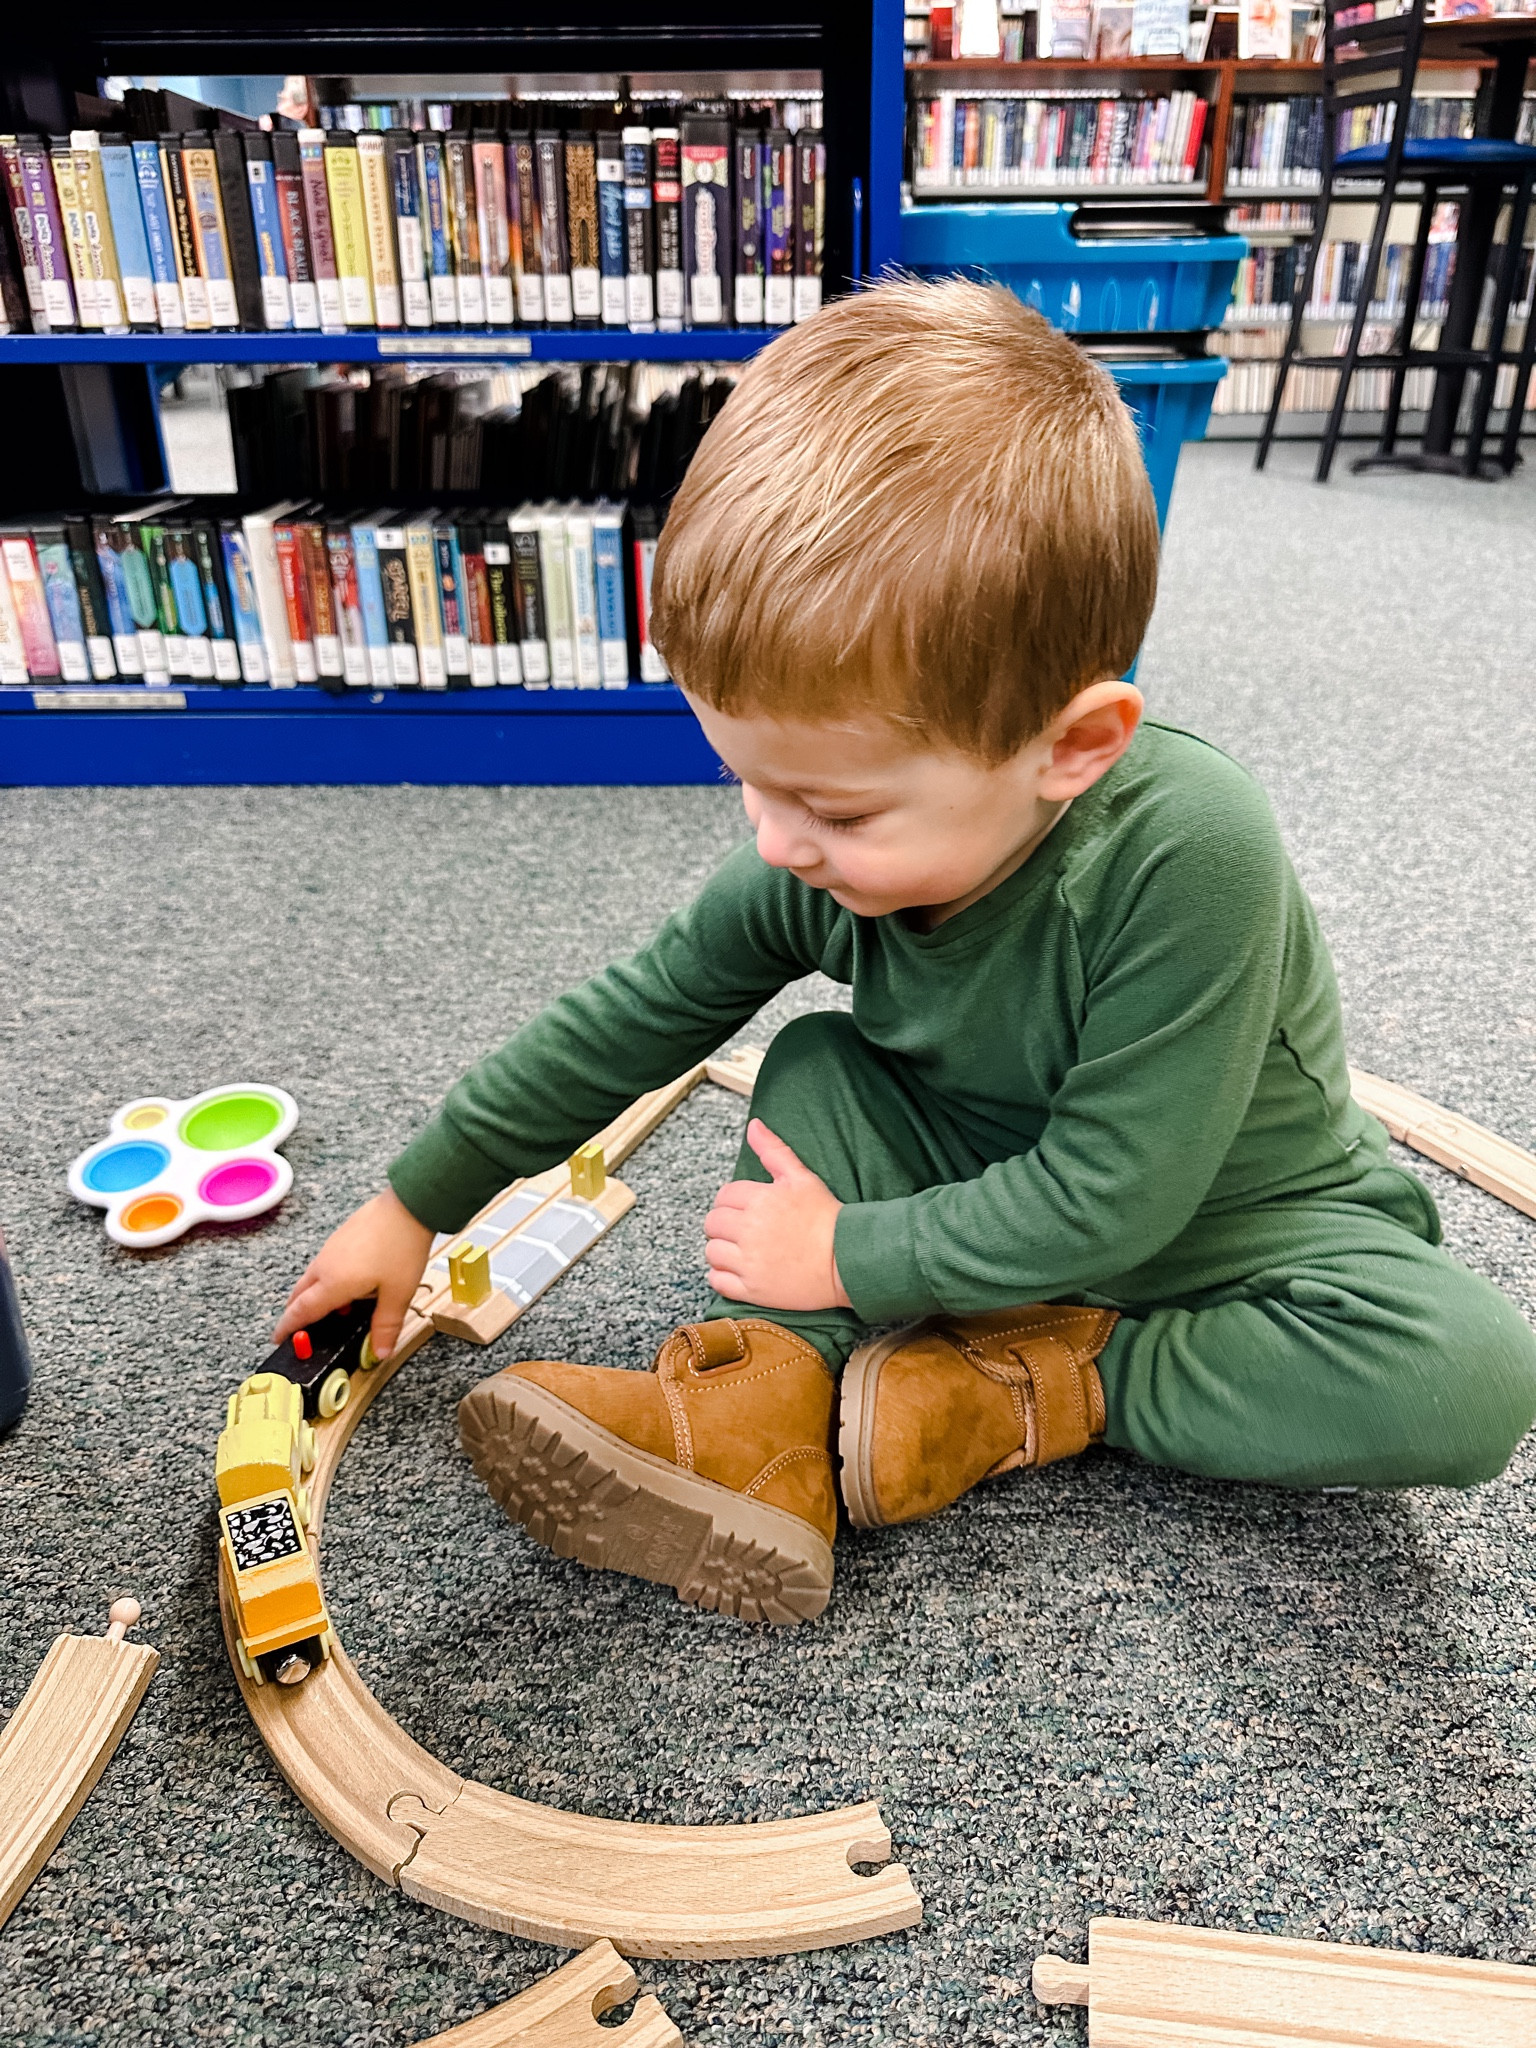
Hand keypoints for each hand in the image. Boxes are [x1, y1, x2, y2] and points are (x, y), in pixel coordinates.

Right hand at [273, 1186, 434, 1360]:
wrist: (408, 1204)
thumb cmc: (401, 1247)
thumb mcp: (398, 1294)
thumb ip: (385, 1326)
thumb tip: (379, 1353)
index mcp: (333, 1283)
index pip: (301, 1312)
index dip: (287, 1328)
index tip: (277, 1339)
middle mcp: (325, 1265)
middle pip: (300, 1294)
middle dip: (296, 1313)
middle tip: (300, 1329)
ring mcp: (331, 1248)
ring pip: (312, 1278)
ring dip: (314, 1296)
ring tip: (336, 1311)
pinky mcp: (340, 1236)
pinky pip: (325, 1264)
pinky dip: (327, 1280)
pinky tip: (351, 1284)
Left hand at [704, 1120, 850, 1312]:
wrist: (849, 1261)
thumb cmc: (827, 1218)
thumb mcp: (803, 1177)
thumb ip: (774, 1150)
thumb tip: (753, 1125)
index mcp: (759, 1200)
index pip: (724, 1196)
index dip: (735, 1201)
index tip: (750, 1209)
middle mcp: (749, 1231)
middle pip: (712, 1223)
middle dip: (725, 1224)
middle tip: (746, 1229)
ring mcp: (749, 1263)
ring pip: (711, 1252)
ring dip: (722, 1250)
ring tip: (743, 1250)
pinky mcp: (752, 1289)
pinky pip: (717, 1281)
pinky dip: (722, 1276)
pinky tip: (740, 1270)